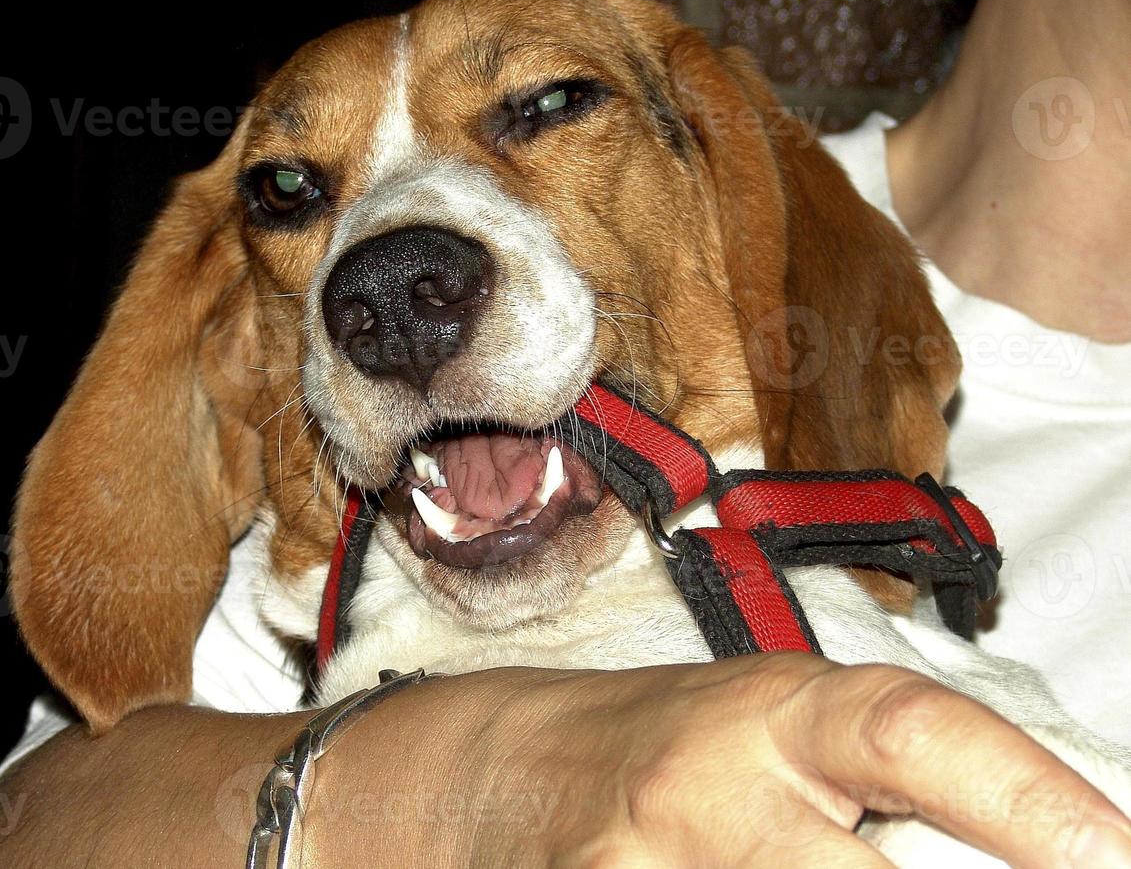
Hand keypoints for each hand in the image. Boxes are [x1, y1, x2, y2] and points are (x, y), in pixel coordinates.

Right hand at [312, 655, 1130, 867]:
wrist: (501, 778)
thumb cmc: (665, 751)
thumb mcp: (777, 733)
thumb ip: (883, 783)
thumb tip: (1055, 845)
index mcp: (773, 714)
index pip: (912, 736)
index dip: (1028, 800)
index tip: (1117, 858)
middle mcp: (706, 792)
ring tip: (808, 865)